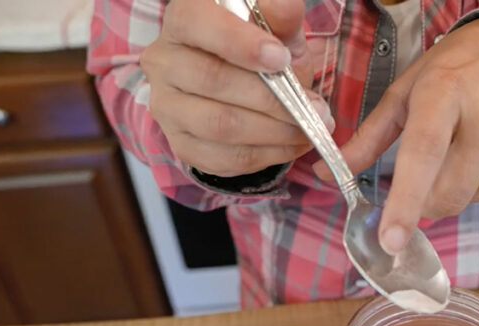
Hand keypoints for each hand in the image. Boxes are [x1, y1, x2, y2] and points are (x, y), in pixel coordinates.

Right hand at [142, 0, 333, 176]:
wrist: (240, 87)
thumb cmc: (259, 49)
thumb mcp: (276, 28)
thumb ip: (281, 16)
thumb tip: (286, 5)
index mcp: (184, 19)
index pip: (198, 24)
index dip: (241, 44)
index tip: (282, 59)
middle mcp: (164, 60)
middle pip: (213, 81)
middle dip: (272, 99)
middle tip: (314, 108)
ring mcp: (167, 105)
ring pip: (219, 125)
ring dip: (273, 132)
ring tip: (307, 129)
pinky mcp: (180, 143)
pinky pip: (223, 158)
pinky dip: (265, 155)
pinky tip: (290, 145)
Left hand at [316, 16, 478, 253]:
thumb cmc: (456, 67)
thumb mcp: (407, 90)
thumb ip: (369, 137)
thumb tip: (326, 173)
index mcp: (445, 92)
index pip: (422, 155)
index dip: (404, 202)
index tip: (391, 239)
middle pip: (450, 193)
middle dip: (428, 202)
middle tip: (425, 178)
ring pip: (477, 195)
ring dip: (462, 186)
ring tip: (467, 145)